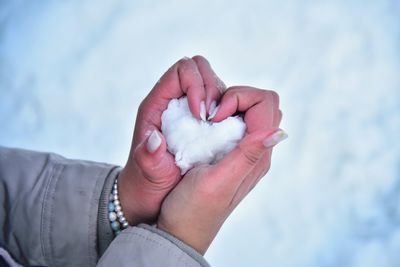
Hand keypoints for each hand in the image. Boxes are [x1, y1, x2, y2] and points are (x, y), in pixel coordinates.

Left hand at [118, 56, 225, 224]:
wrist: (150, 197)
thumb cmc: (146, 184)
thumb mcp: (147, 173)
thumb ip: (148, 158)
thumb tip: (154, 140)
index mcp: (157, 105)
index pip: (182, 70)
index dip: (197, 84)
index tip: (202, 114)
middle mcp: (174, 101)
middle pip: (201, 70)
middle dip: (214, 88)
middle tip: (214, 119)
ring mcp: (190, 109)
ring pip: (215, 85)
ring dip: (225, 100)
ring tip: (220, 127)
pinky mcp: (203, 122)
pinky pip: (222, 104)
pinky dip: (230, 112)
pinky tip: (228, 134)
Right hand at [157, 87, 284, 253]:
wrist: (181, 230)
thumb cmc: (193, 209)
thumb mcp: (218, 182)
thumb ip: (246, 155)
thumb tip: (278, 133)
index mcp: (257, 156)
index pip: (265, 104)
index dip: (239, 98)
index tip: (214, 116)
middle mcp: (257, 153)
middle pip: (264, 104)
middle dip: (239, 97)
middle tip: (213, 115)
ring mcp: (246, 154)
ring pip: (253, 112)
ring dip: (232, 106)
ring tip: (210, 120)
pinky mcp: (233, 155)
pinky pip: (239, 123)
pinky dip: (226, 116)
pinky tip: (207, 129)